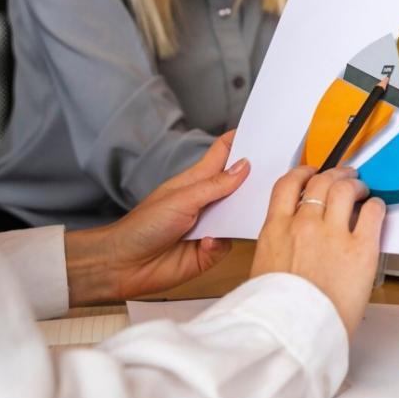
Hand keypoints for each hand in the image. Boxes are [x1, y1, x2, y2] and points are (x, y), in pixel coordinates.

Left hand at [65, 131, 247, 305]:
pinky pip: (229, 244)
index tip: (261, 132)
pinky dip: (220, 243)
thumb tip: (244, 166)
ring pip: (240, 216)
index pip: (222, 154)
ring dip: (243, 214)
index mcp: (197, 181)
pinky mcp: (210, 252)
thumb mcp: (181, 199)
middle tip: (274, 175)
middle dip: (255, 181)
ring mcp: (210, 226)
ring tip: (247, 211)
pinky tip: (206, 242)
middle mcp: (206, 201)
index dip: (240, 141)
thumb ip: (215, 185)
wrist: (124, 265)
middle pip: (238, 185)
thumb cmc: (143, 226)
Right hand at [250, 165, 384, 336]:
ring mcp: (333, 234)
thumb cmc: (277, 313)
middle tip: (343, 176)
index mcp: (275, 230)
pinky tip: (376, 208)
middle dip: (334, 174)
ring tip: (361, 188)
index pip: (288, 185)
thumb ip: (276, 251)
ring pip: (345, 189)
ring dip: (355, 184)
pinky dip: (375, 206)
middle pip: (321, 181)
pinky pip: (372, 213)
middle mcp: (303, 225)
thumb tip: (285, 250)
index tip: (310, 174)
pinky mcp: (360, 248)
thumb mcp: (262, 273)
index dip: (302, 173)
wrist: (293, 333)